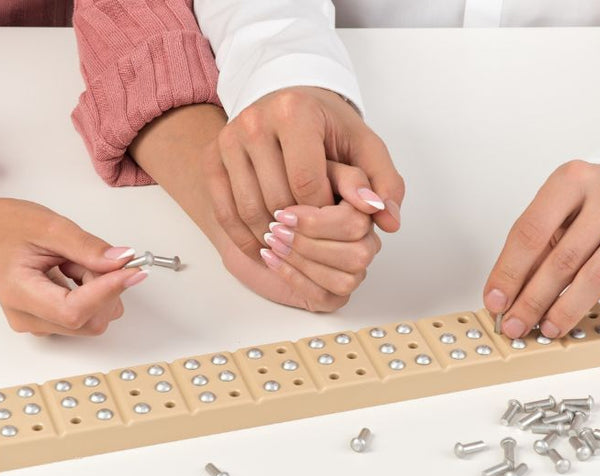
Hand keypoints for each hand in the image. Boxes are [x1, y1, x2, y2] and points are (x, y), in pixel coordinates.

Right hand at [0, 196, 145, 335]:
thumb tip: (122, 262)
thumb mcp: (48, 225)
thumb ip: (86, 246)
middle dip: (103, 288)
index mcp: (19, 294)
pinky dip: (91, 292)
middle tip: (89, 255)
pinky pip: (84, 316)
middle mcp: (28, 319)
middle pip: (88, 320)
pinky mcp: (47, 322)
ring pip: (91, 320)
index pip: (74, 311)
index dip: (107, 292)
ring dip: (97, 289)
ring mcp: (37, 324)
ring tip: (71, 261)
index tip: (132, 270)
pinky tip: (71, 271)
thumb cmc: (4, 226)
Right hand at [129, 104, 383, 311]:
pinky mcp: (212, 158)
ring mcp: (228, 139)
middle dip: (299, 229)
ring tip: (293, 250)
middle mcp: (255, 121)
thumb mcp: (364, 147)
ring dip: (272, 239)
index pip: (307, 182)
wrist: (289, 102)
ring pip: (249, 209)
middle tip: (315, 243)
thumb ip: (384, 182)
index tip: (334, 223)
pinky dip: (243, 238)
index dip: (323, 214)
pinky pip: (224, 211)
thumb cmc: (328, 127)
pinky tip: (263, 248)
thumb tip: (388, 219)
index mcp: (295, 112)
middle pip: (277, 198)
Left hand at [483, 161, 599, 337]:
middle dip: (533, 299)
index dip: (509, 272)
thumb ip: (536, 245)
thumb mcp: (561, 211)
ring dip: (570, 308)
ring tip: (551, 327)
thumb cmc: (597, 203)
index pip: (531, 232)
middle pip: (563, 258)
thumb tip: (505, 295)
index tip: (496, 302)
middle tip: (516, 324)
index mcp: (571, 179)